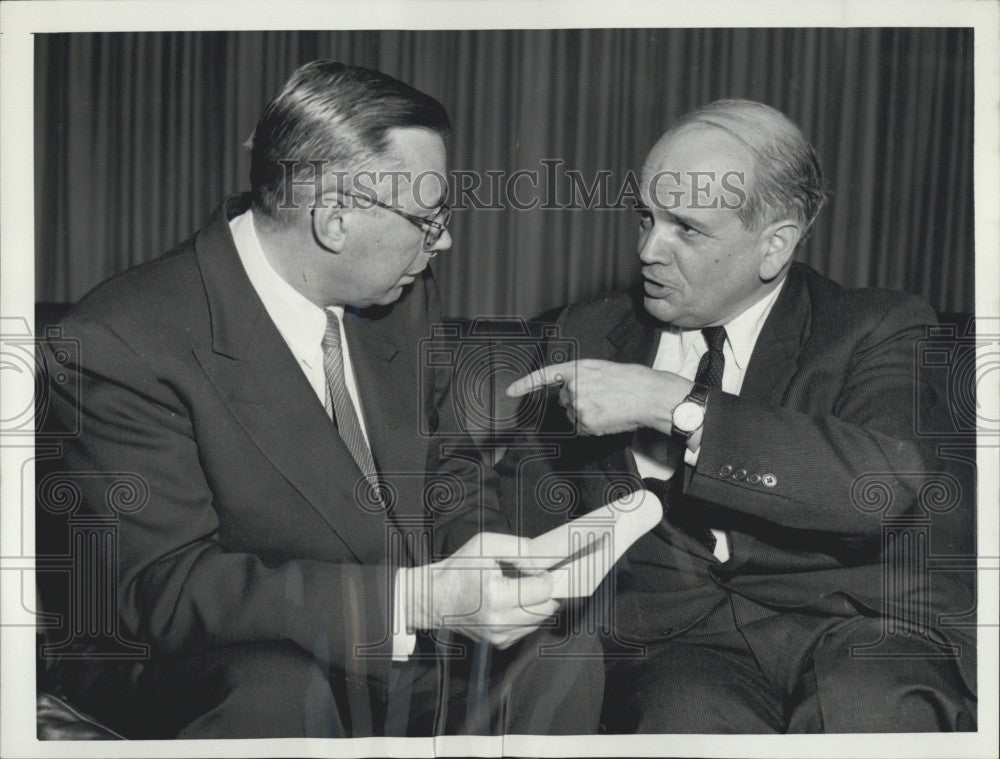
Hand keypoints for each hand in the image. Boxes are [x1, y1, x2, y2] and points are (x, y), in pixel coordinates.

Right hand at [402, 532, 558, 648]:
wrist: (434, 598)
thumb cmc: (458, 569)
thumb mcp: (485, 544)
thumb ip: (519, 548)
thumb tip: (541, 566)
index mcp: (497, 596)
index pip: (543, 591)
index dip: (546, 577)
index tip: (539, 570)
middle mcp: (500, 622)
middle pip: (547, 608)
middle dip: (546, 592)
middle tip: (535, 577)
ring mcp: (500, 636)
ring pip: (540, 620)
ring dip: (538, 604)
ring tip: (521, 589)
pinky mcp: (500, 643)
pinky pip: (528, 629)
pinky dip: (527, 615)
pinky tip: (512, 602)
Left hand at [506, 359, 692, 436]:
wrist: (648, 394)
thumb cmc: (631, 381)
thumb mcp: (601, 370)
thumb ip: (581, 378)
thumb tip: (571, 395)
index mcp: (576, 369)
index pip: (545, 376)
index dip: (525, 384)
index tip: (510, 391)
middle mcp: (572, 386)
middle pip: (564, 402)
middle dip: (578, 403)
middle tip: (602, 399)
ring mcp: (577, 405)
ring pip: (574, 417)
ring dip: (587, 416)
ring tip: (608, 408)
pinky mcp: (585, 422)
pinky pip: (583, 429)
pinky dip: (594, 427)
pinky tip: (609, 418)